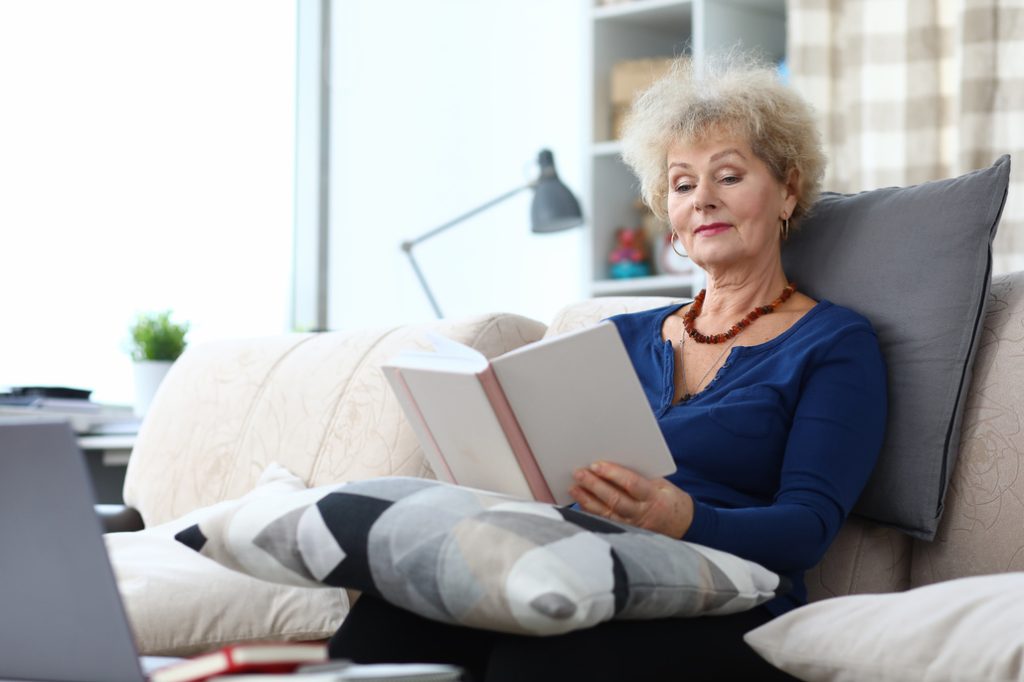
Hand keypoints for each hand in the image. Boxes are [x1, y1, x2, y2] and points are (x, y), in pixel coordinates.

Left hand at [569, 461, 693, 538]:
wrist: (683, 524)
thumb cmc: (668, 498)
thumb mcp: (662, 484)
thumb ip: (641, 476)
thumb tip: (613, 463)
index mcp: (654, 497)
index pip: (631, 484)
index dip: (613, 474)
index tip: (596, 464)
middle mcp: (642, 513)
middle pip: (615, 499)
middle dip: (595, 485)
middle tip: (579, 473)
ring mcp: (633, 525)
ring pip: (607, 513)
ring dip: (588, 500)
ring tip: (574, 487)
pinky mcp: (626, 532)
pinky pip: (606, 521)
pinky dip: (591, 512)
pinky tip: (580, 502)